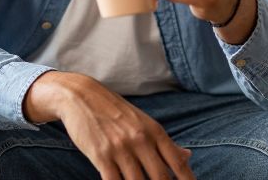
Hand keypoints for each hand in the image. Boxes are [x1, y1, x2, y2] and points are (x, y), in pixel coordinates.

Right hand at [24, 71, 193, 179]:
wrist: (80, 95)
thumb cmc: (113, 110)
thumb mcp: (142, 121)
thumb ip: (164, 141)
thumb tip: (188, 156)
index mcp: (154, 131)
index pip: (178, 164)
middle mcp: (140, 139)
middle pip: (161, 178)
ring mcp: (120, 148)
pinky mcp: (101, 155)